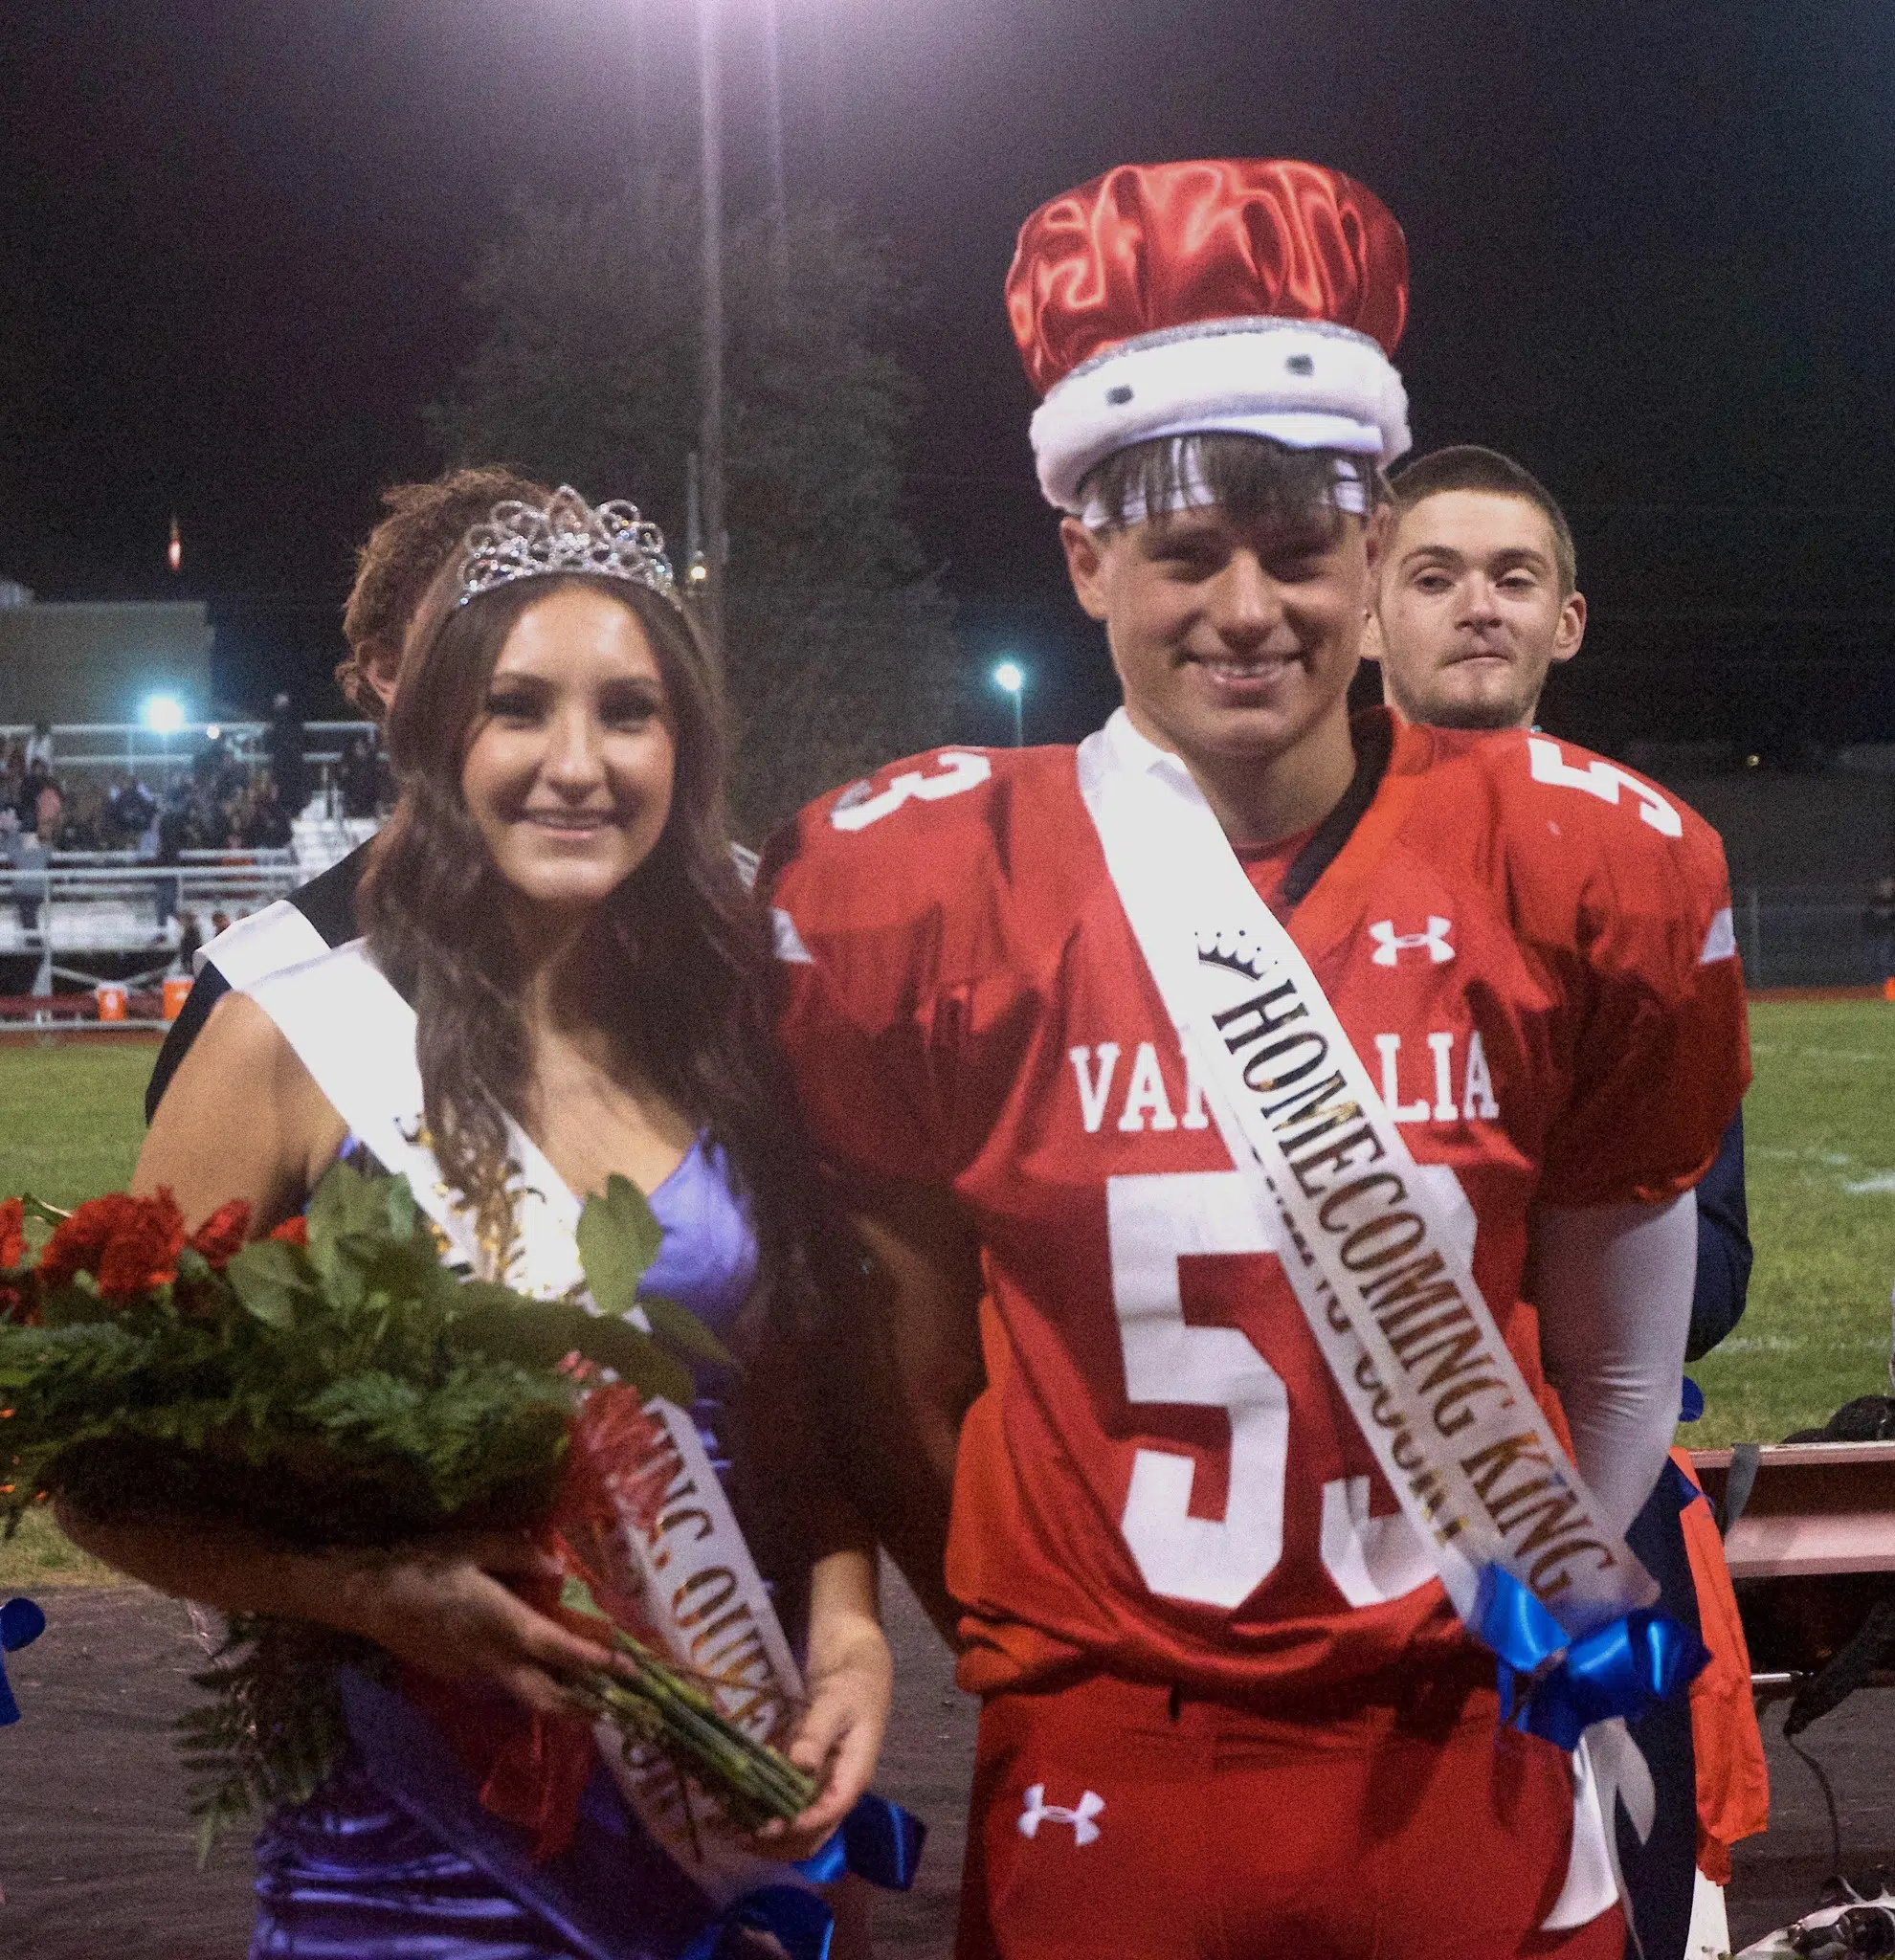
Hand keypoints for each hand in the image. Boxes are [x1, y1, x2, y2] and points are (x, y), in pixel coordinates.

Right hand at [327, 1532, 618, 1721]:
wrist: (367, 1598)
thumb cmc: (424, 1564)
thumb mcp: (476, 1546)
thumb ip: (521, 1555)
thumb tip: (556, 1567)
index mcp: (505, 1624)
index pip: (561, 1651)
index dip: (597, 1661)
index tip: (628, 1668)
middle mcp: (494, 1659)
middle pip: (547, 1698)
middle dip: (584, 1707)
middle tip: (617, 1704)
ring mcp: (474, 1673)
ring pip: (524, 1695)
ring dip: (557, 1697)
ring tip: (586, 1687)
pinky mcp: (456, 1675)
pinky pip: (500, 1682)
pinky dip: (525, 1679)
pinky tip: (533, 1664)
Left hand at [751, 1611, 892, 1862]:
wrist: (858, 1671)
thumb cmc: (850, 1686)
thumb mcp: (835, 1704)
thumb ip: (817, 1734)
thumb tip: (799, 1765)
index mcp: (853, 1776)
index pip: (829, 1813)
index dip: (800, 1824)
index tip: (766, 1827)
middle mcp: (839, 1792)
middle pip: (814, 1835)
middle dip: (779, 1842)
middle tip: (740, 1834)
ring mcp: (824, 1790)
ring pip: (800, 1832)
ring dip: (769, 1839)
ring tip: (732, 1831)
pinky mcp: (810, 1783)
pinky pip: (790, 1813)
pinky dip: (767, 1819)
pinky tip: (739, 1816)